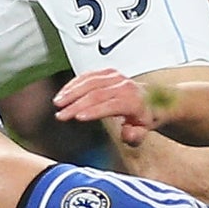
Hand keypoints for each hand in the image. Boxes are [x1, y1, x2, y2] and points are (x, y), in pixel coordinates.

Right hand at [52, 69, 172, 142]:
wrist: (150, 99)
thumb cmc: (143, 116)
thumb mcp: (143, 131)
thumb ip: (136, 135)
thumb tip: (128, 134)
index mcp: (133, 100)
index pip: (110, 105)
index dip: (93, 111)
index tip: (77, 117)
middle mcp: (124, 85)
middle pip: (95, 93)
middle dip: (75, 104)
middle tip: (61, 115)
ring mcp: (115, 76)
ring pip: (89, 81)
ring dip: (71, 92)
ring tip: (58, 103)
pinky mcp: (107, 72)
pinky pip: (88, 75)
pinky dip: (73, 83)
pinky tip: (64, 92)